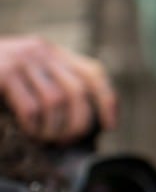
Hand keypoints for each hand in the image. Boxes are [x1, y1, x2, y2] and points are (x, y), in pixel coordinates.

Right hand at [0, 35, 117, 141]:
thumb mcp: (30, 78)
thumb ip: (54, 87)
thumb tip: (88, 123)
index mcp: (52, 51)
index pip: (94, 73)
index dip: (107, 101)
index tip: (108, 126)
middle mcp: (40, 50)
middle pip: (79, 92)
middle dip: (78, 125)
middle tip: (64, 141)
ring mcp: (20, 58)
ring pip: (57, 102)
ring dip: (54, 129)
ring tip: (44, 138)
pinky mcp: (2, 72)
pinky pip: (32, 108)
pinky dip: (34, 126)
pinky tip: (28, 131)